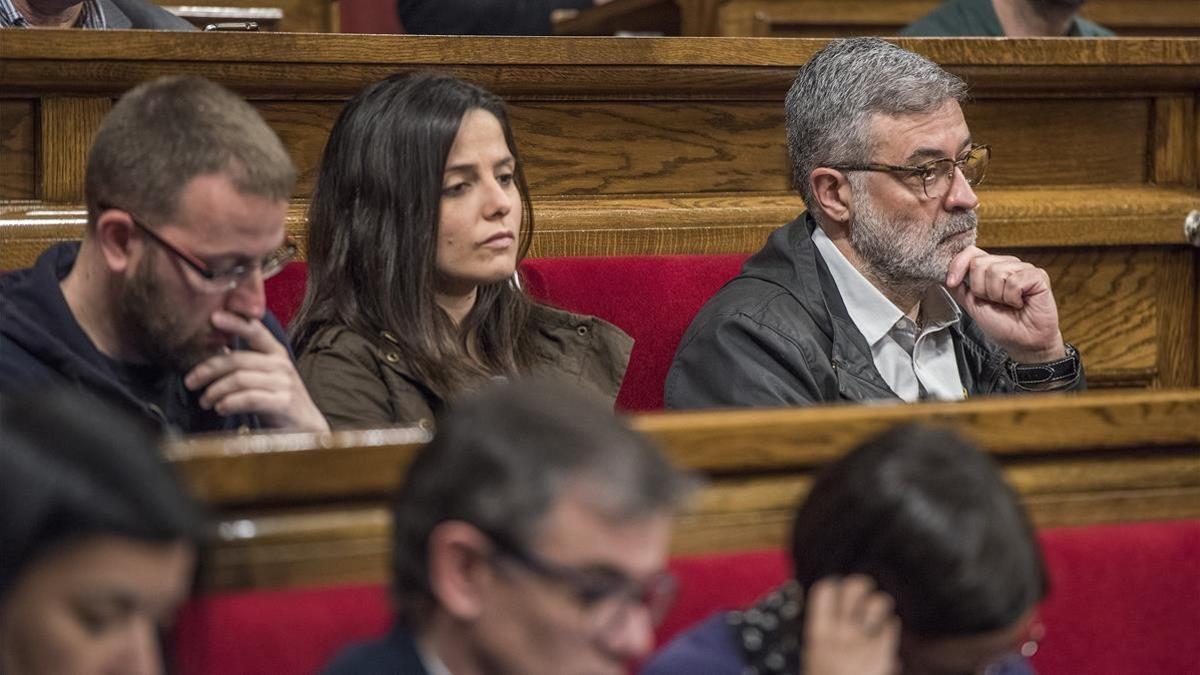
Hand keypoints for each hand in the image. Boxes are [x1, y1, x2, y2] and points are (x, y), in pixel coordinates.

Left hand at [185, 310, 329, 431]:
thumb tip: (217, 350)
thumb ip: (246, 363)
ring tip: (205, 401)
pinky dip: (229, 403)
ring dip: (215, 391)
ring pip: (239, 379)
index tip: (214, 317)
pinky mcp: (283, 402)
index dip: (235, 322)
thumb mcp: (265, 376)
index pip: (255, 331)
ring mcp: (284, 383)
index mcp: (276, 353)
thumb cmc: (279, 401)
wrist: (306, 428)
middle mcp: (281, 364)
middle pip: (237, 360)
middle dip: (208, 370)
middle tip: (191, 381)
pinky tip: (220, 408)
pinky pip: (249, 398)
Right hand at [803, 575, 899, 674]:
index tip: (838, 591)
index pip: (825, 590)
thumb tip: (847, 615)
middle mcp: (841, 634)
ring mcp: (863, 642)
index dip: (834, 585)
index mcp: (818, 634)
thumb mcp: (815, 659)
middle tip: (863, 596)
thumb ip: (828, 636)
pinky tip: (885, 636)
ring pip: (879, 601)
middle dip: (862, 586)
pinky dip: (890, 628)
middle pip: (855, 587)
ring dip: (880, 605)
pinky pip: (892, 625)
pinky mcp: (883, 653)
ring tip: (876, 617)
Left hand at [945, 246, 1065, 362]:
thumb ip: (960, 289)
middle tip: (994, 302)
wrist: (1024, 343)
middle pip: (979, 263)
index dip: (958, 265)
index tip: (952, 282)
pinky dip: (1013, 298)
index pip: (971, 253)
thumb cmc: (1003, 326)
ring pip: (996, 272)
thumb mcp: (973, 306)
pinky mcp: (1038, 276)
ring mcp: (1023, 269)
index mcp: (992, 269)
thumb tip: (945, 275)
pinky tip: (1020, 303)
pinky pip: (1014, 281)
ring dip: (998, 295)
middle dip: (981, 290)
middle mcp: (1008, 265)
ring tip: (1009, 304)